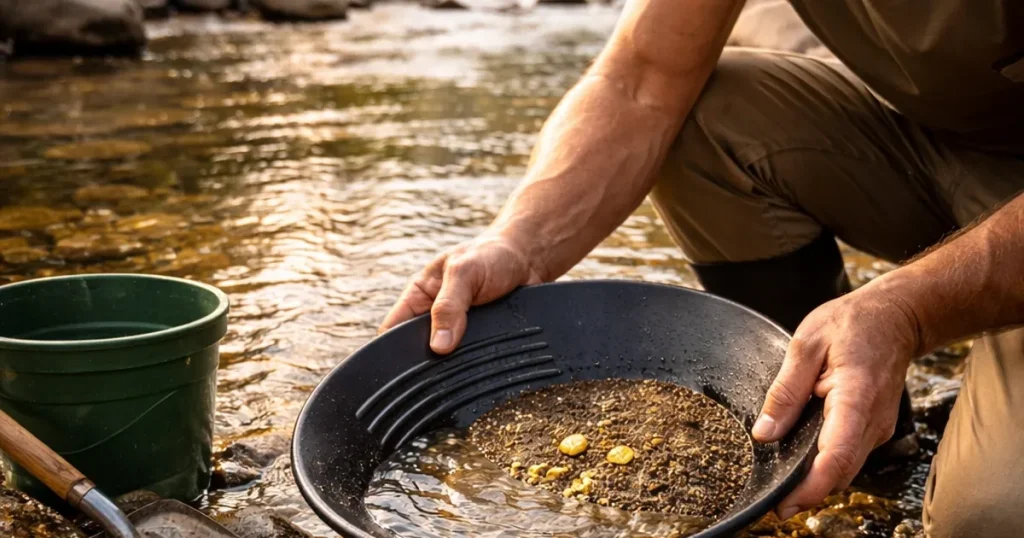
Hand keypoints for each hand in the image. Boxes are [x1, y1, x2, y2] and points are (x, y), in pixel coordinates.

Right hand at [378, 232, 545, 353]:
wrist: (529, 259)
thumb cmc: (491, 255)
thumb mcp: (464, 271)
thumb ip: (449, 305)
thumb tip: (439, 346)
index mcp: (419, 297)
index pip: (392, 331)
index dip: (391, 350)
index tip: (402, 369)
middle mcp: (434, 318)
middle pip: (419, 352)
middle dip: (426, 362)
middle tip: (439, 370)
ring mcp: (458, 333)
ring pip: (446, 361)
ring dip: (454, 365)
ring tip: (462, 369)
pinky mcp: (480, 343)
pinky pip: (472, 361)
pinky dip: (476, 366)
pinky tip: (482, 368)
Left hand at [752, 283, 921, 518]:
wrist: (895, 317)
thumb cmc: (851, 324)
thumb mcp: (806, 345)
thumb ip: (785, 391)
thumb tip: (765, 433)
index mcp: (854, 397)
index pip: (835, 455)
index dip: (810, 487)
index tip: (785, 505)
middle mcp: (872, 420)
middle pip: (840, 472)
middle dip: (808, 493)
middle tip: (774, 504)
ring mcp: (878, 427)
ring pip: (846, 468)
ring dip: (818, 481)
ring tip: (784, 487)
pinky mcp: (874, 428)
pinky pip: (849, 455)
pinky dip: (827, 464)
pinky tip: (803, 461)